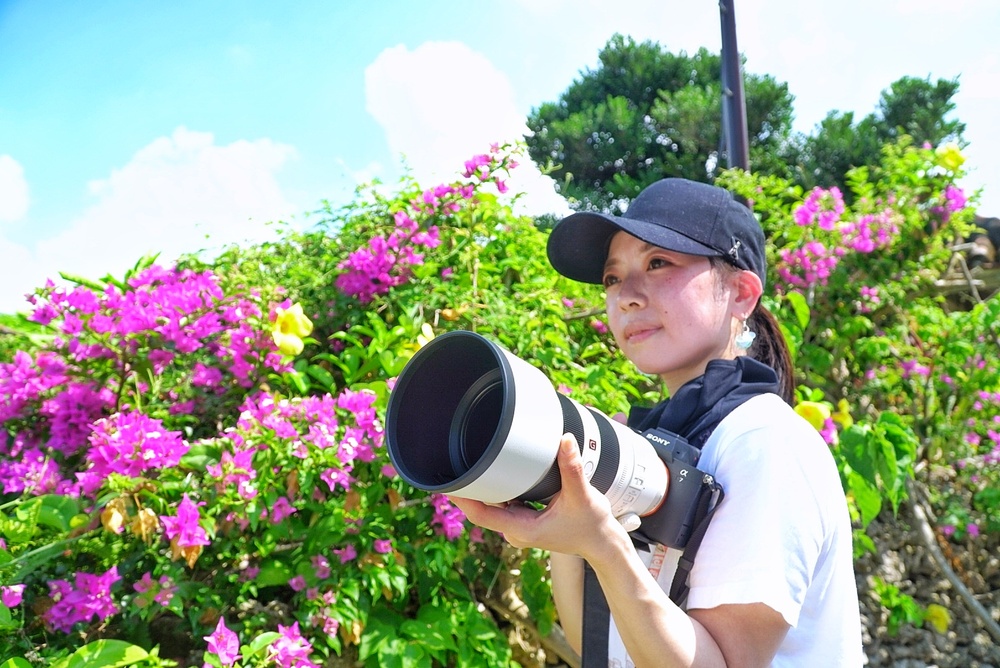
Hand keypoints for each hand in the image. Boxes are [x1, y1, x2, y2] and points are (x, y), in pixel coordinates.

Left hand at [449, 433, 627, 560]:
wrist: (602, 543)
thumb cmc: (592, 525)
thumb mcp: (582, 495)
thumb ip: (572, 468)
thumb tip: (565, 440)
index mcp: (522, 529)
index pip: (482, 515)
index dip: (463, 499)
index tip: (448, 483)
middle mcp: (516, 531)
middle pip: (483, 507)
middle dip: (472, 486)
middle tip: (460, 458)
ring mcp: (519, 527)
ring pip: (493, 505)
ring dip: (485, 487)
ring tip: (473, 461)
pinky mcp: (525, 521)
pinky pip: (503, 505)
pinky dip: (499, 490)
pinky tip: (496, 474)